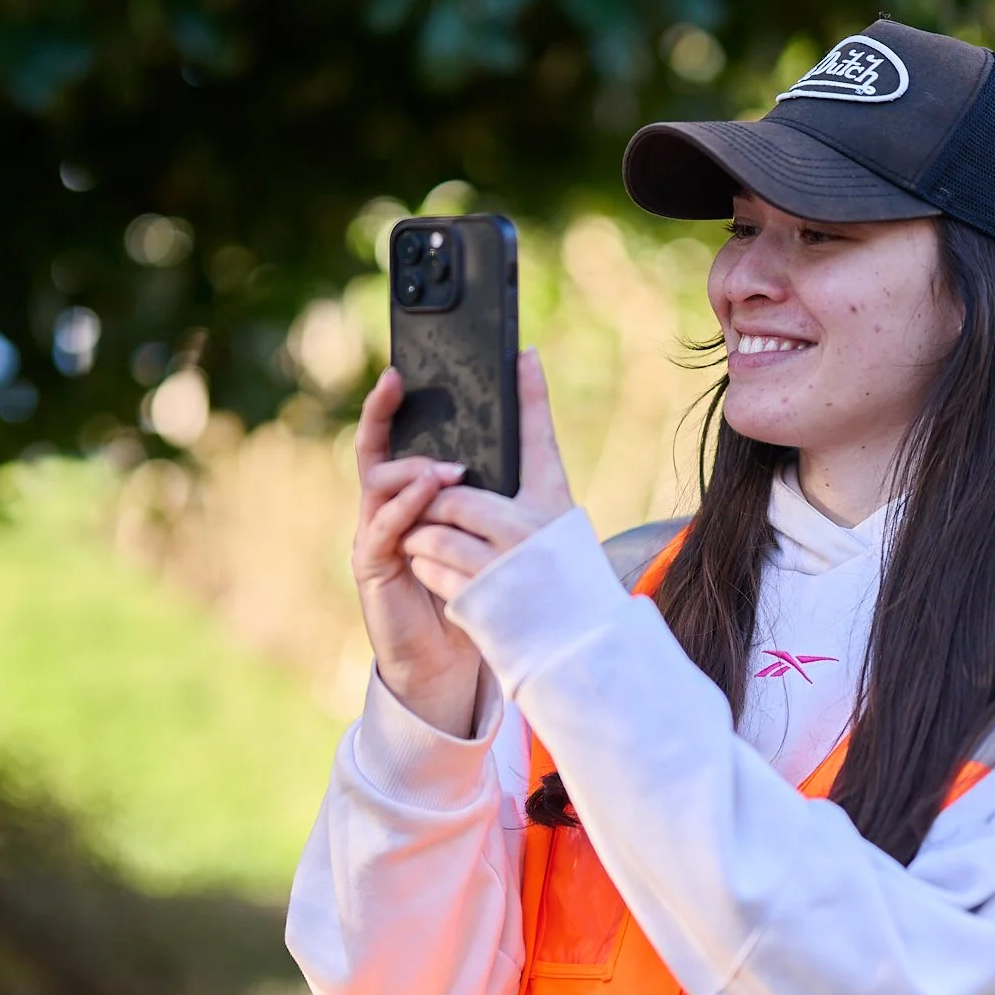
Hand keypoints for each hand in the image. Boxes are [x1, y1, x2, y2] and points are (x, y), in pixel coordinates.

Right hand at [350, 367, 481, 736]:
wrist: (452, 658)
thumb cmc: (471, 592)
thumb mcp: (488, 534)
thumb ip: (491, 494)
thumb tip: (524, 435)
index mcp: (411, 494)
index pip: (397, 439)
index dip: (390, 405)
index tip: (400, 369)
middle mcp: (385, 508)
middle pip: (372, 449)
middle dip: (380, 414)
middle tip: (397, 384)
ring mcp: (375, 535)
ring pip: (379, 484)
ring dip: (412, 470)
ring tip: (446, 468)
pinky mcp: (373, 566)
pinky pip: (384, 528)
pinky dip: (405, 508)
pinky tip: (428, 496)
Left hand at [403, 347, 574, 605]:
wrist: (570, 640)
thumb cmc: (556, 569)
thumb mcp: (553, 514)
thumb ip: (532, 460)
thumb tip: (523, 373)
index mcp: (551, 504)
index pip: (540, 439)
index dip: (532, 396)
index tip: (523, 354)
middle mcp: (530, 532)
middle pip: (452, 499)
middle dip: (428, 504)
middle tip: (428, 509)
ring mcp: (504, 570)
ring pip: (431, 536)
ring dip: (423, 540)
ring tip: (439, 547)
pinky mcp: (481, 604)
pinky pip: (430, 571)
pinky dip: (428, 571)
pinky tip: (447, 578)